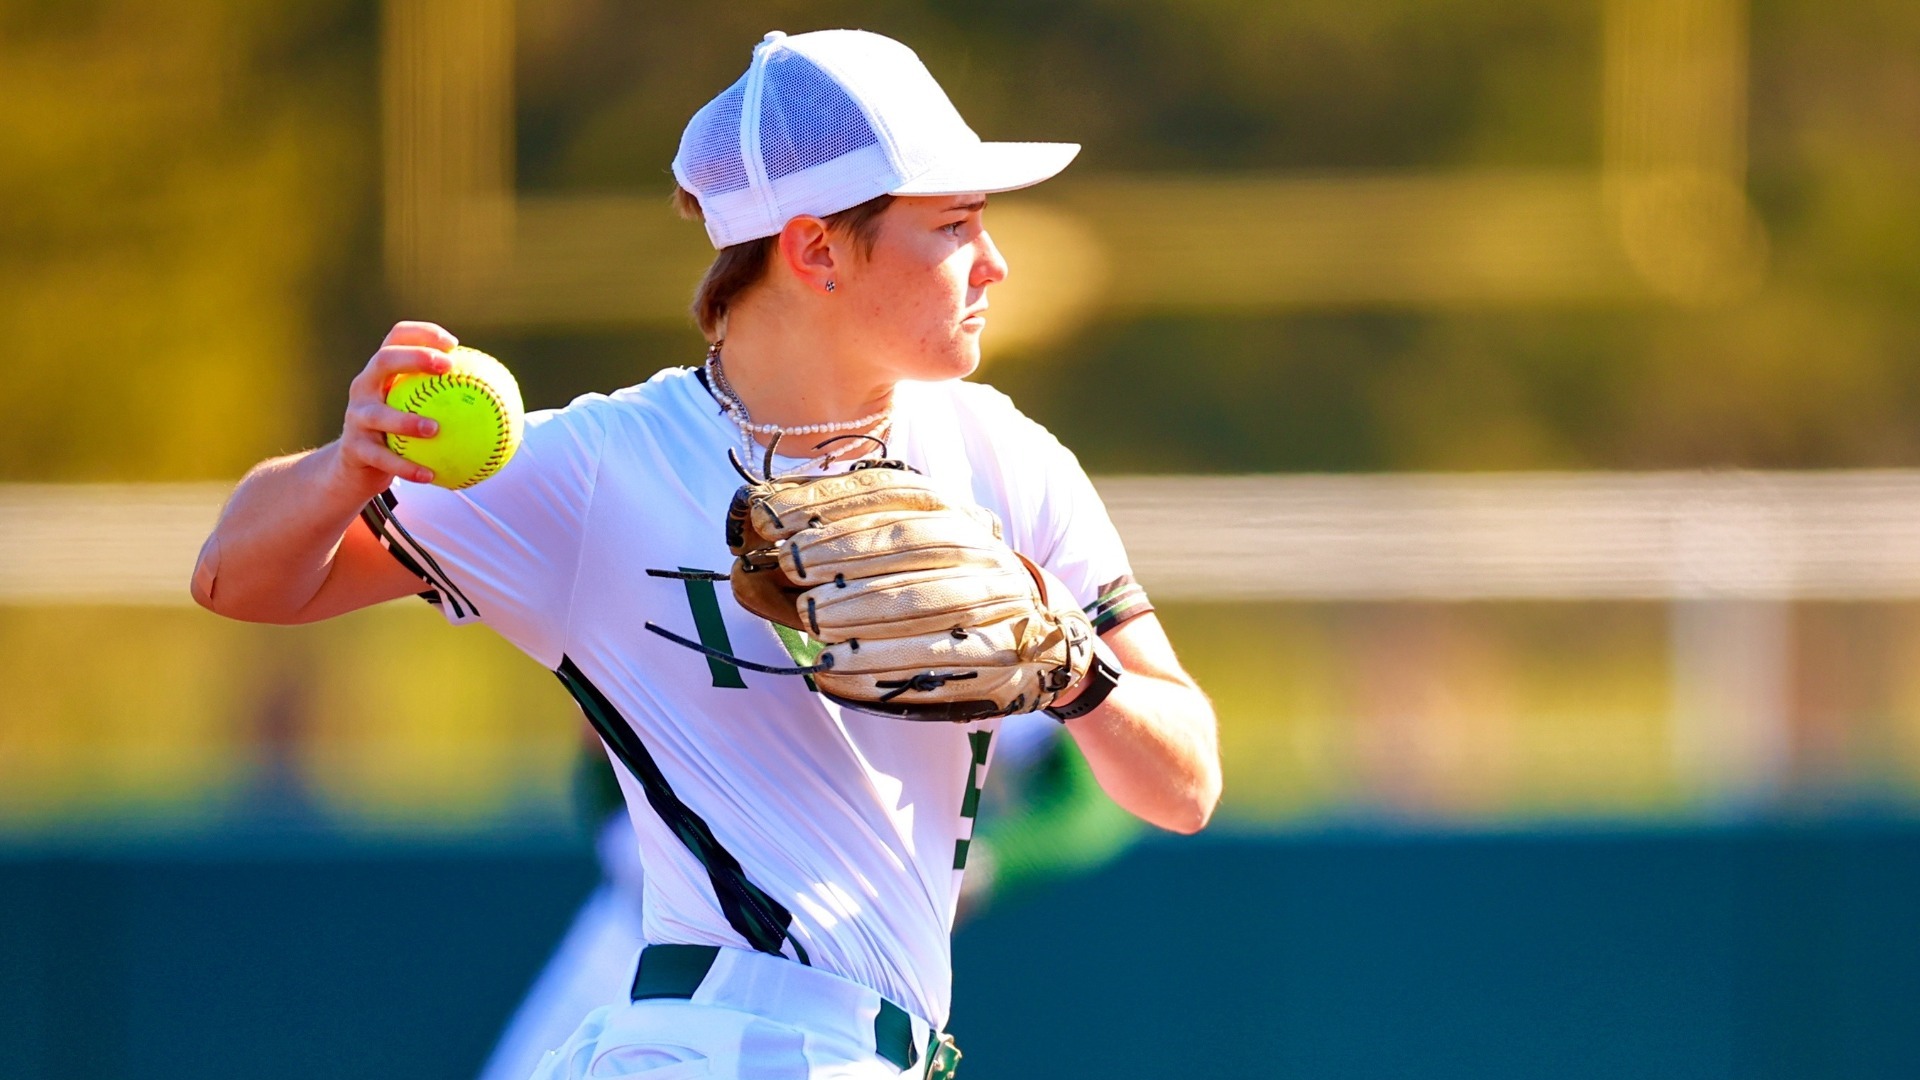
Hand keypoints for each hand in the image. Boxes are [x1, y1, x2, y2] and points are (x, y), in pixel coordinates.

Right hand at [328, 321, 456, 497]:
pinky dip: (406, 467)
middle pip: (383, 360)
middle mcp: (364, 387)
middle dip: (415, 358)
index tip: (454, 343)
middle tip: (446, 367)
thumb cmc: (399, 435)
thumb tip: (502, 398)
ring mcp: (356, 416)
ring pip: (379, 414)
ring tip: (435, 429)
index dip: (422, 333)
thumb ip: (448, 400)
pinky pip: (383, 458)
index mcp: (381, 373)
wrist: (356, 467)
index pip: (397, 338)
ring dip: (407, 420)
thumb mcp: (417, 412)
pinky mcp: (353, 448)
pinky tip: (430, 476)